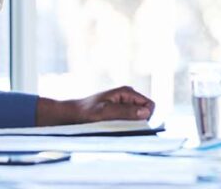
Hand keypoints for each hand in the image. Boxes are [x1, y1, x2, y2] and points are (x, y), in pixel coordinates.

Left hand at [36, 86, 154, 125]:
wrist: (71, 114)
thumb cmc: (85, 112)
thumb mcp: (105, 112)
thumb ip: (125, 112)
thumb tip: (145, 112)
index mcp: (127, 92)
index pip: (150, 105)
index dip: (146, 116)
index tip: (135, 126)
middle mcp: (127, 97)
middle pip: (144, 111)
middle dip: (138, 121)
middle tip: (122, 128)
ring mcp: (123, 104)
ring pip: (137, 117)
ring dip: (130, 125)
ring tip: (115, 127)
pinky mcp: (118, 112)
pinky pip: (129, 120)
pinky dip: (125, 126)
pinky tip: (113, 128)